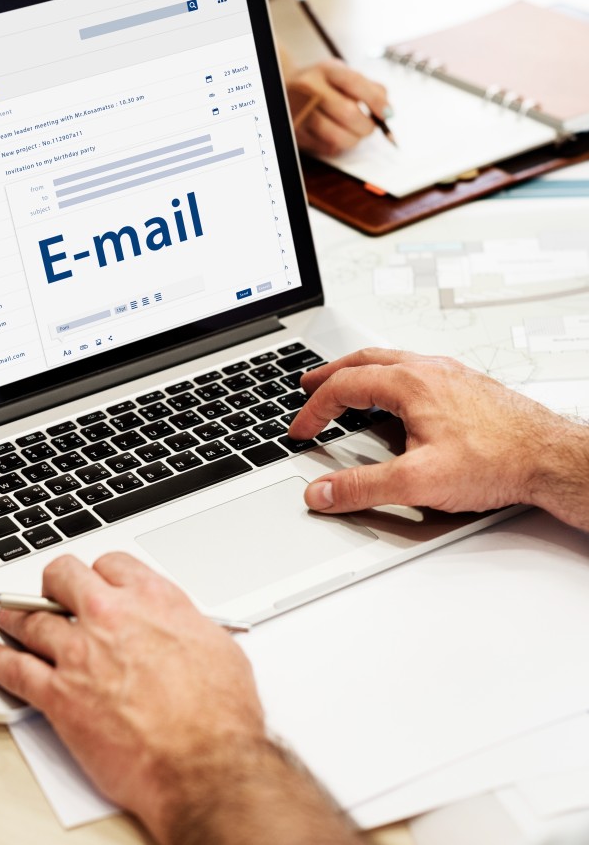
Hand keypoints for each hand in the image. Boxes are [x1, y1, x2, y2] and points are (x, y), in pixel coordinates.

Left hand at [0, 553, 265, 841]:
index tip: (95, 582)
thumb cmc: (219, 716)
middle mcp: (110, 617)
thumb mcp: (217, 648)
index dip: (100, 574)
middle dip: (52, 583)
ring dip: (14, 616)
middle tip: (48, 591)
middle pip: (62, 577)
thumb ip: (186, 627)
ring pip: (31, 620)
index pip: (111, 564)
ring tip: (5, 616)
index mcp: (152, 599)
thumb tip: (180, 627)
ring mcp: (79, 654)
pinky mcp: (58, 695)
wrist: (203, 764)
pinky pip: (14, 670)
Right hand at [285, 58, 389, 155]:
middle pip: (347, 112)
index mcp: (326, 70)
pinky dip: (338, 146)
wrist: (284, 88)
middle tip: (370, 127)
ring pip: (335, 135)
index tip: (387, 114)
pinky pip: (324, 147)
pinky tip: (339, 138)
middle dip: (366, 125)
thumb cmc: (321, 83)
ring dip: (353, 139)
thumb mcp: (343, 74)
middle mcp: (309, 88)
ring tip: (356, 134)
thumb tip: (387, 112)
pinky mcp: (296, 132)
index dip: (375, 101)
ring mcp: (300, 111)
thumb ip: (369, 87)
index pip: (354, 83)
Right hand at [290, 348, 588, 528]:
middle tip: (308, 384)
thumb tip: (321, 492)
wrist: (552, 458)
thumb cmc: (497, 461)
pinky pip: (416, 370)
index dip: (313, 410)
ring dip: (360, 371)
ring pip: (392, 361)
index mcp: (409, 383)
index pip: (343, 387)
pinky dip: (390, 377)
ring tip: (346, 384)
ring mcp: (450, 375)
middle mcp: (428, 370)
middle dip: (330, 374)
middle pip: (364, 361)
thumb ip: (362, 487)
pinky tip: (397, 397)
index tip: (301, 430)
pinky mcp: (467, 386)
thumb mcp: (417, 481)